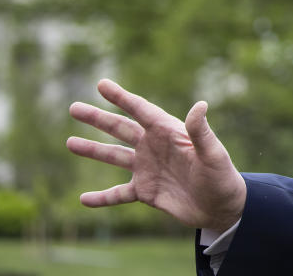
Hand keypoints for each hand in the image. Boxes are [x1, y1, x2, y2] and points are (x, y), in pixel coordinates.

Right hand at [66, 79, 246, 231]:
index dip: (121, 97)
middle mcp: (154, 147)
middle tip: (73, 107)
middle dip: (98, 118)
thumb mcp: (213, 154)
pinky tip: (83, 199)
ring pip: (114, 157)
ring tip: (70, 142)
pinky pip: (118, 194)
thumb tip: (200, 105)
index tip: (101, 84)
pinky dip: (101, 198)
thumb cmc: (222, 177)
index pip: (141, 110)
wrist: (222, 208)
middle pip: (121, 129)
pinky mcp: (146, 192)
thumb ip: (200, 132)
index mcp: (169, 132)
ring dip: (92, 149)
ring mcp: (148, 169)